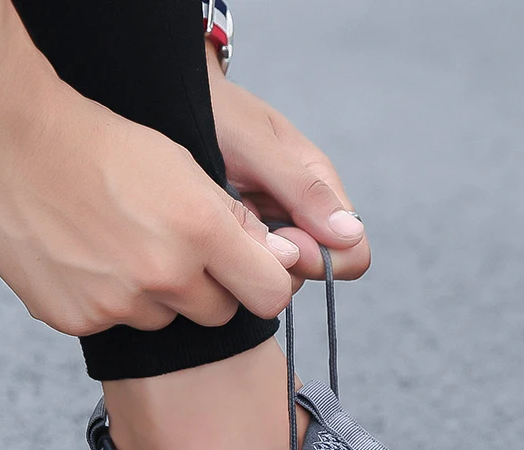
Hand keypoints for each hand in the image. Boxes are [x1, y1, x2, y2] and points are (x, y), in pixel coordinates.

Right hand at [0, 3, 298, 336]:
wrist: (11, 145)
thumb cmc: (107, 149)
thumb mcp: (188, 170)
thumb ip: (240, 224)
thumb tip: (285, 262)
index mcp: (202, 230)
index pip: (271, 295)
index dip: (265, 285)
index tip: (253, 276)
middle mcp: (165, 273)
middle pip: (220, 313)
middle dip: (210, 289)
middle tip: (176, 250)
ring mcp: (119, 302)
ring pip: (169, 320)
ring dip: (160, 297)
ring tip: (125, 248)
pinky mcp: (80, 318)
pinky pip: (120, 325)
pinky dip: (113, 302)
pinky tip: (92, 262)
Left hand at [207, 45, 370, 291]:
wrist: (171, 102)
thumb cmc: (214, 110)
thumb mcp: (258, 144)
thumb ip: (304, 190)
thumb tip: (350, 234)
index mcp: (321, 188)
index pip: (352, 253)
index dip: (323, 259)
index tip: (283, 239)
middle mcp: (304, 214)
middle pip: (319, 270)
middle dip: (287, 262)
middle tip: (246, 230)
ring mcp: (274, 229)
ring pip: (285, 274)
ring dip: (257, 260)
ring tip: (225, 222)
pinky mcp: (246, 239)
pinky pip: (253, 267)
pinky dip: (235, 257)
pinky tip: (215, 231)